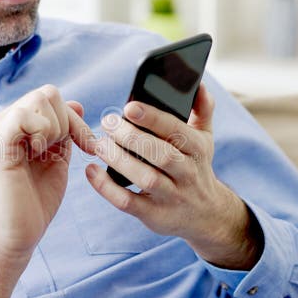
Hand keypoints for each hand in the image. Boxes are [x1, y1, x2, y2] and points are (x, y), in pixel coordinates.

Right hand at [0, 84, 96, 260]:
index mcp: (17, 125)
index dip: (75, 120)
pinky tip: (35, 154)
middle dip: (66, 122)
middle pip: (48, 93)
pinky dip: (41, 132)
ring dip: (55, 128)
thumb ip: (65, 131)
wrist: (18, 233)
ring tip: (42, 154)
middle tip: (57, 152)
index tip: (88, 147)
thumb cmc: (36, 201)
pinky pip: (25, 114)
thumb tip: (77, 103)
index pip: (52, 97)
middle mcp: (3, 121)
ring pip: (41, 98)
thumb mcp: (58, 158)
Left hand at [86, 85, 261, 269]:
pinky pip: (128, 202)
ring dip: (119, 160)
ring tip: (99, 144)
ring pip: (146, 178)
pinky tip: (91, 172)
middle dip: (132, 137)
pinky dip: (107, 188)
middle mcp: (187, 173)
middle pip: (161, 154)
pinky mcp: (154, 215)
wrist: (206, 215)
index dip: (153, 118)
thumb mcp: (204, 138)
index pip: (177, 131)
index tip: (129, 107)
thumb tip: (199, 82)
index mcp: (197, 149)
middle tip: (108, 123)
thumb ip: (202, 109)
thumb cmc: (196, 167)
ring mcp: (172, 196)